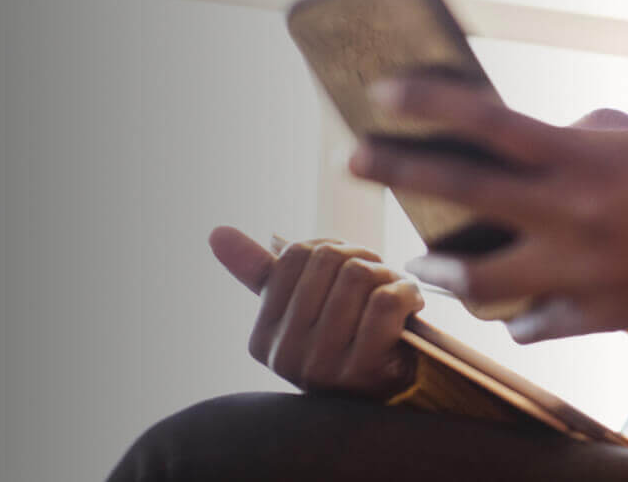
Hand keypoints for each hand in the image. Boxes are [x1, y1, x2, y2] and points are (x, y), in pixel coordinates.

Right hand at [208, 226, 424, 398]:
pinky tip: (411, 304)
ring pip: (357, 276)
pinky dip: (405, 291)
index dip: (329, 246)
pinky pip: (384, 301)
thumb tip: (216, 232)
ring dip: (387, 274)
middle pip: (327, 260)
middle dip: (362, 257)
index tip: (349, 263)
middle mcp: (284, 357)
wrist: (396, 395)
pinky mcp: (364, 371)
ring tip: (394, 289)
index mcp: (262, 340)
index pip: (293, 256)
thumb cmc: (348, 341)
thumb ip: (262, 274)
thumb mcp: (303, 309)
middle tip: (378, 274)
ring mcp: (322, 368)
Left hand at [349, 76, 627, 342]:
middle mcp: (571, 215)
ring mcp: (578, 271)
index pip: (489, 123)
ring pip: (482, 281)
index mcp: (580, 159)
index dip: (429, 105)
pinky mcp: (594, 315)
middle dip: (399, 173)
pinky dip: (516, 314)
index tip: (380, 92)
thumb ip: (567, 137)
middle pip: (464, 194)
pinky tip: (505, 306)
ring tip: (421, 263)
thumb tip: (516, 144)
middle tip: (352, 160)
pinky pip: (532, 323)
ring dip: (442, 271)